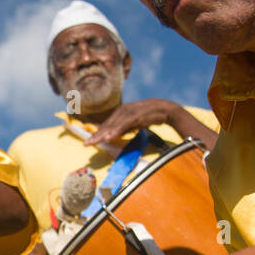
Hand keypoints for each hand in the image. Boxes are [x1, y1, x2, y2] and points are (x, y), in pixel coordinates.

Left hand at [84, 99, 215, 150]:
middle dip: (97, 135)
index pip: (107, 124)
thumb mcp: (134, 123)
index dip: (97, 133)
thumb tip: (112, 136)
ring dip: (104, 134)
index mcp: (121, 112)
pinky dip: (117, 130)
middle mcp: (123, 110)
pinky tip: (110, 137)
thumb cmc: (150, 116)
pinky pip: (125, 124)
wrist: (167, 109)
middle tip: (87, 144)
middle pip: (107, 125)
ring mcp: (130, 111)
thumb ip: (123, 128)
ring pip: (114, 125)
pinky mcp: (137, 114)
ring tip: (96, 142)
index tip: (88, 142)